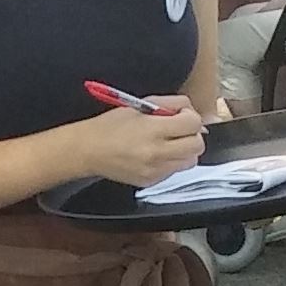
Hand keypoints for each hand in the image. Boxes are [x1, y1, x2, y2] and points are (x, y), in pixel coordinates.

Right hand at [67, 97, 206, 188]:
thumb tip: (189, 110)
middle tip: (179, 130)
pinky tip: (156, 154)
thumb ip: (168, 105)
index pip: (193, 124)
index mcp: (153, 130)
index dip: (190, 116)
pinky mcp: (151, 181)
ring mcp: (155, 170)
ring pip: (190, 161)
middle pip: (197, 145)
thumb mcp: (139, 106)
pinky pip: (174, 171)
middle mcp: (156, 152)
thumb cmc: (110, 126)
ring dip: (185, 150)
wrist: (88, 151)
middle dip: (192, 135)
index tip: (182, 115)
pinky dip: (172, 161)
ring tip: (169, 143)